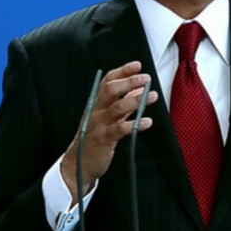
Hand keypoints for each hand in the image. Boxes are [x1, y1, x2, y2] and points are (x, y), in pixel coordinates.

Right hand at [60, 61, 157, 203]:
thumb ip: (124, 103)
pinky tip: (147, 122)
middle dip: (129, 82)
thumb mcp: (109, 118)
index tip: (137, 65)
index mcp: (97, 103)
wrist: (78, 165)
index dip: (122, 72)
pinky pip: (119, 130)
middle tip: (146, 78)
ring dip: (135, 100)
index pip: (108, 81)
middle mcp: (96, 111)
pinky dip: (135, 125)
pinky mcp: (103, 140)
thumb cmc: (95, 137)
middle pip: (110, 90)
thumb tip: (139, 89)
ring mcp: (99, 125)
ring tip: (152, 96)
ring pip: (116, 108)